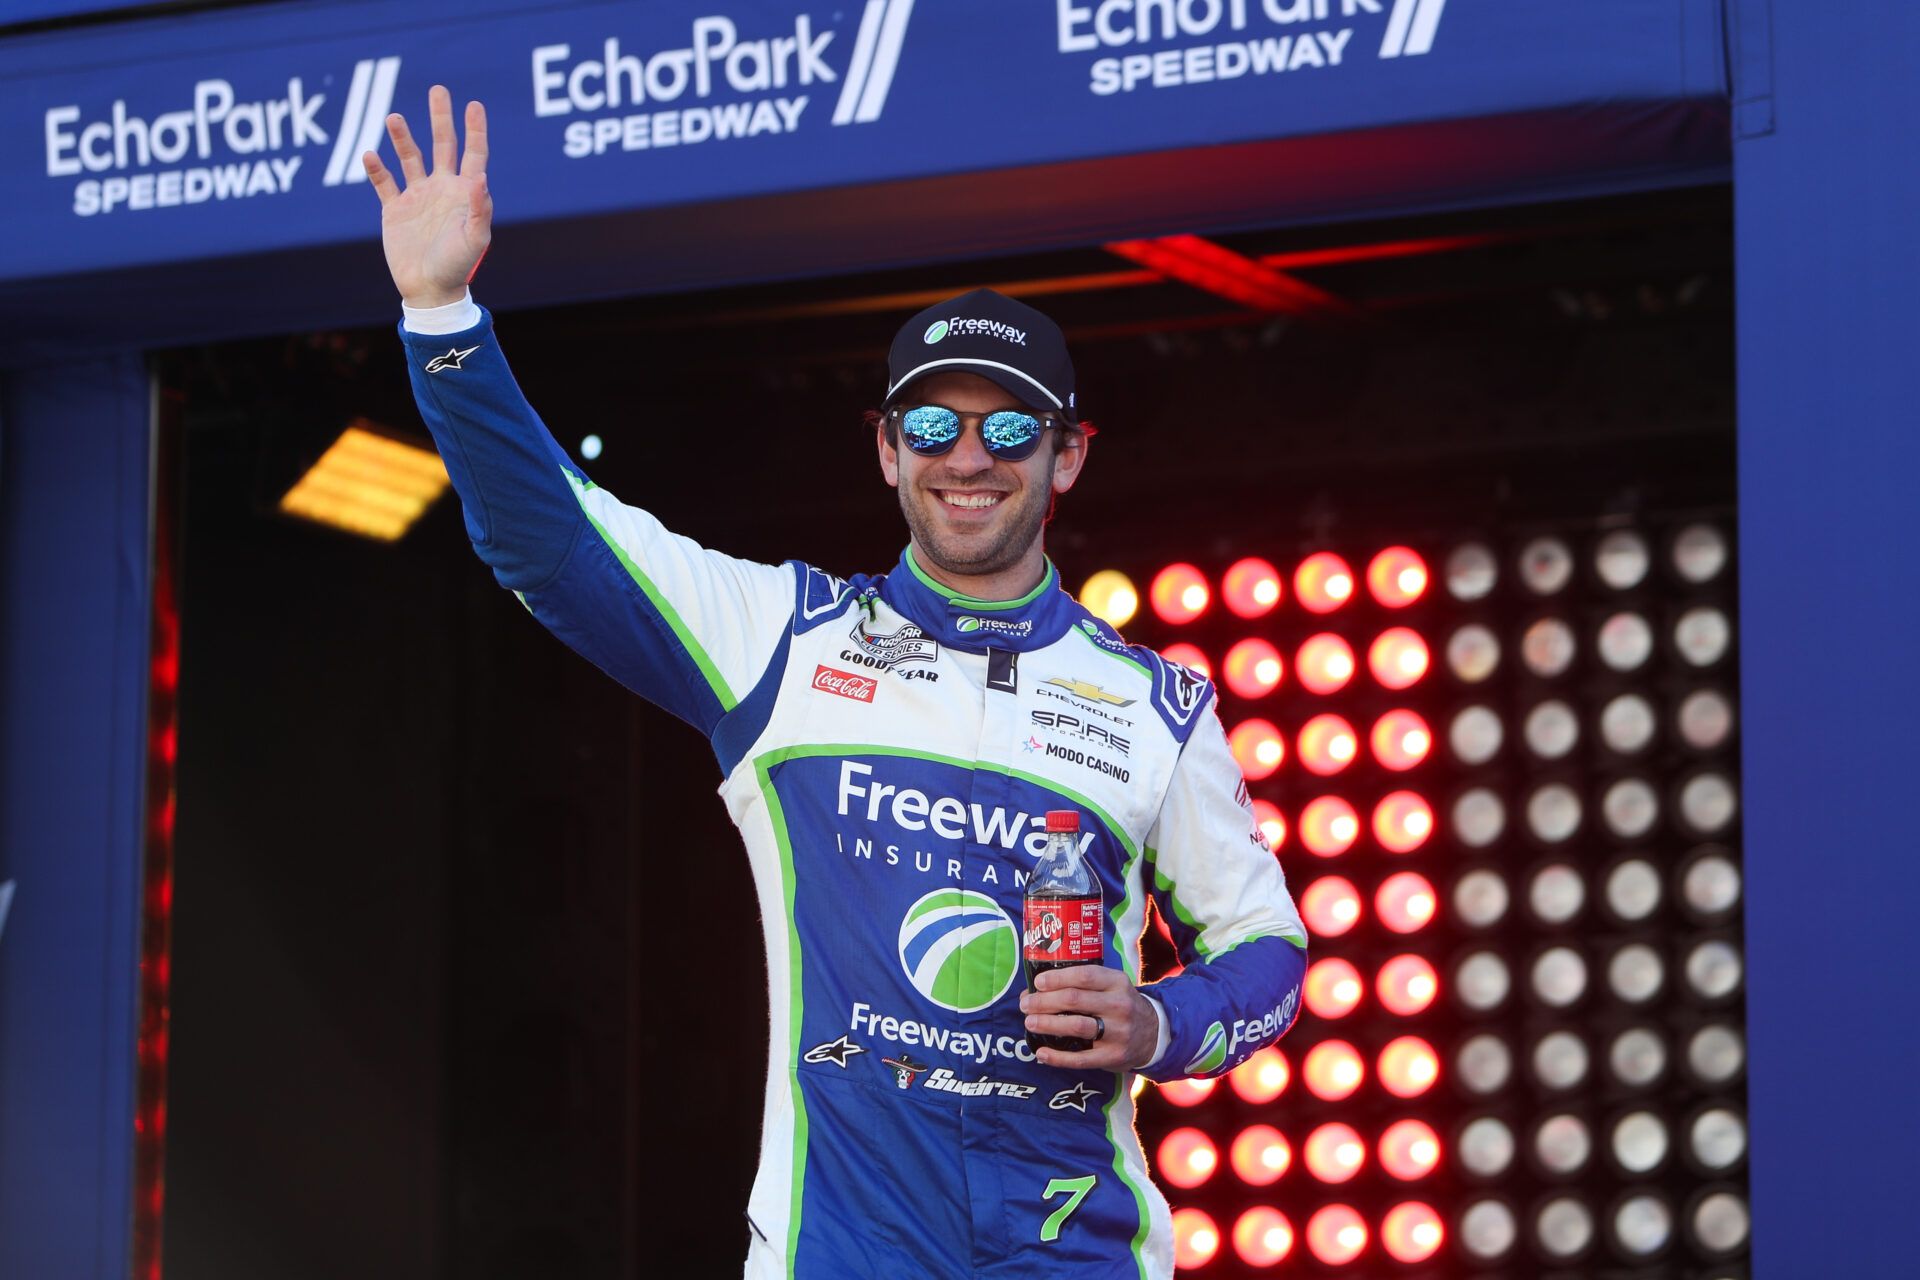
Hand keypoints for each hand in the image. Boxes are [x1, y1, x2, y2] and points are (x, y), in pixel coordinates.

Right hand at [361, 85, 491, 307]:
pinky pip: (383, 183)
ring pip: (409, 158)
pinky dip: (376, 169)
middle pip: (442, 146)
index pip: (473, 154)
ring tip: (393, 117)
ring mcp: (417, 197)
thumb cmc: (457, 266)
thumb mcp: (474, 239)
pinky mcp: (395, 210)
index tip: (473, 105)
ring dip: (402, 138)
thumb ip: (479, 208)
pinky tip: (370, 155)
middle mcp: (442, 189)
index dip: (475, 130)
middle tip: (438, 90)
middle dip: (441, 119)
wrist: (430, 289)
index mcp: (464, 193)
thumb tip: (479, 178)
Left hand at [1020, 965, 1158, 1070]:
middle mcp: (1119, 1005)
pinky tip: (1041, 1053)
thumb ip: (1084, 984)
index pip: (1083, 976)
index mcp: (1117, 982)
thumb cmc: (1120, 1005)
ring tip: (1030, 1022)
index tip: (1038, 983)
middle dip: (1044, 1001)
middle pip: (1074, 1000)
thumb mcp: (1112, 986)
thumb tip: (1038, 988)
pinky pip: (1080, 1058)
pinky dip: (1057, 1057)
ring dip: (1048, 1024)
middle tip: (1026, 1004)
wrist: (1153, 1034)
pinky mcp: (1113, 1056)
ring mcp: (1118, 1032)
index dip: (1057, 978)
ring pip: (1076, 1026)